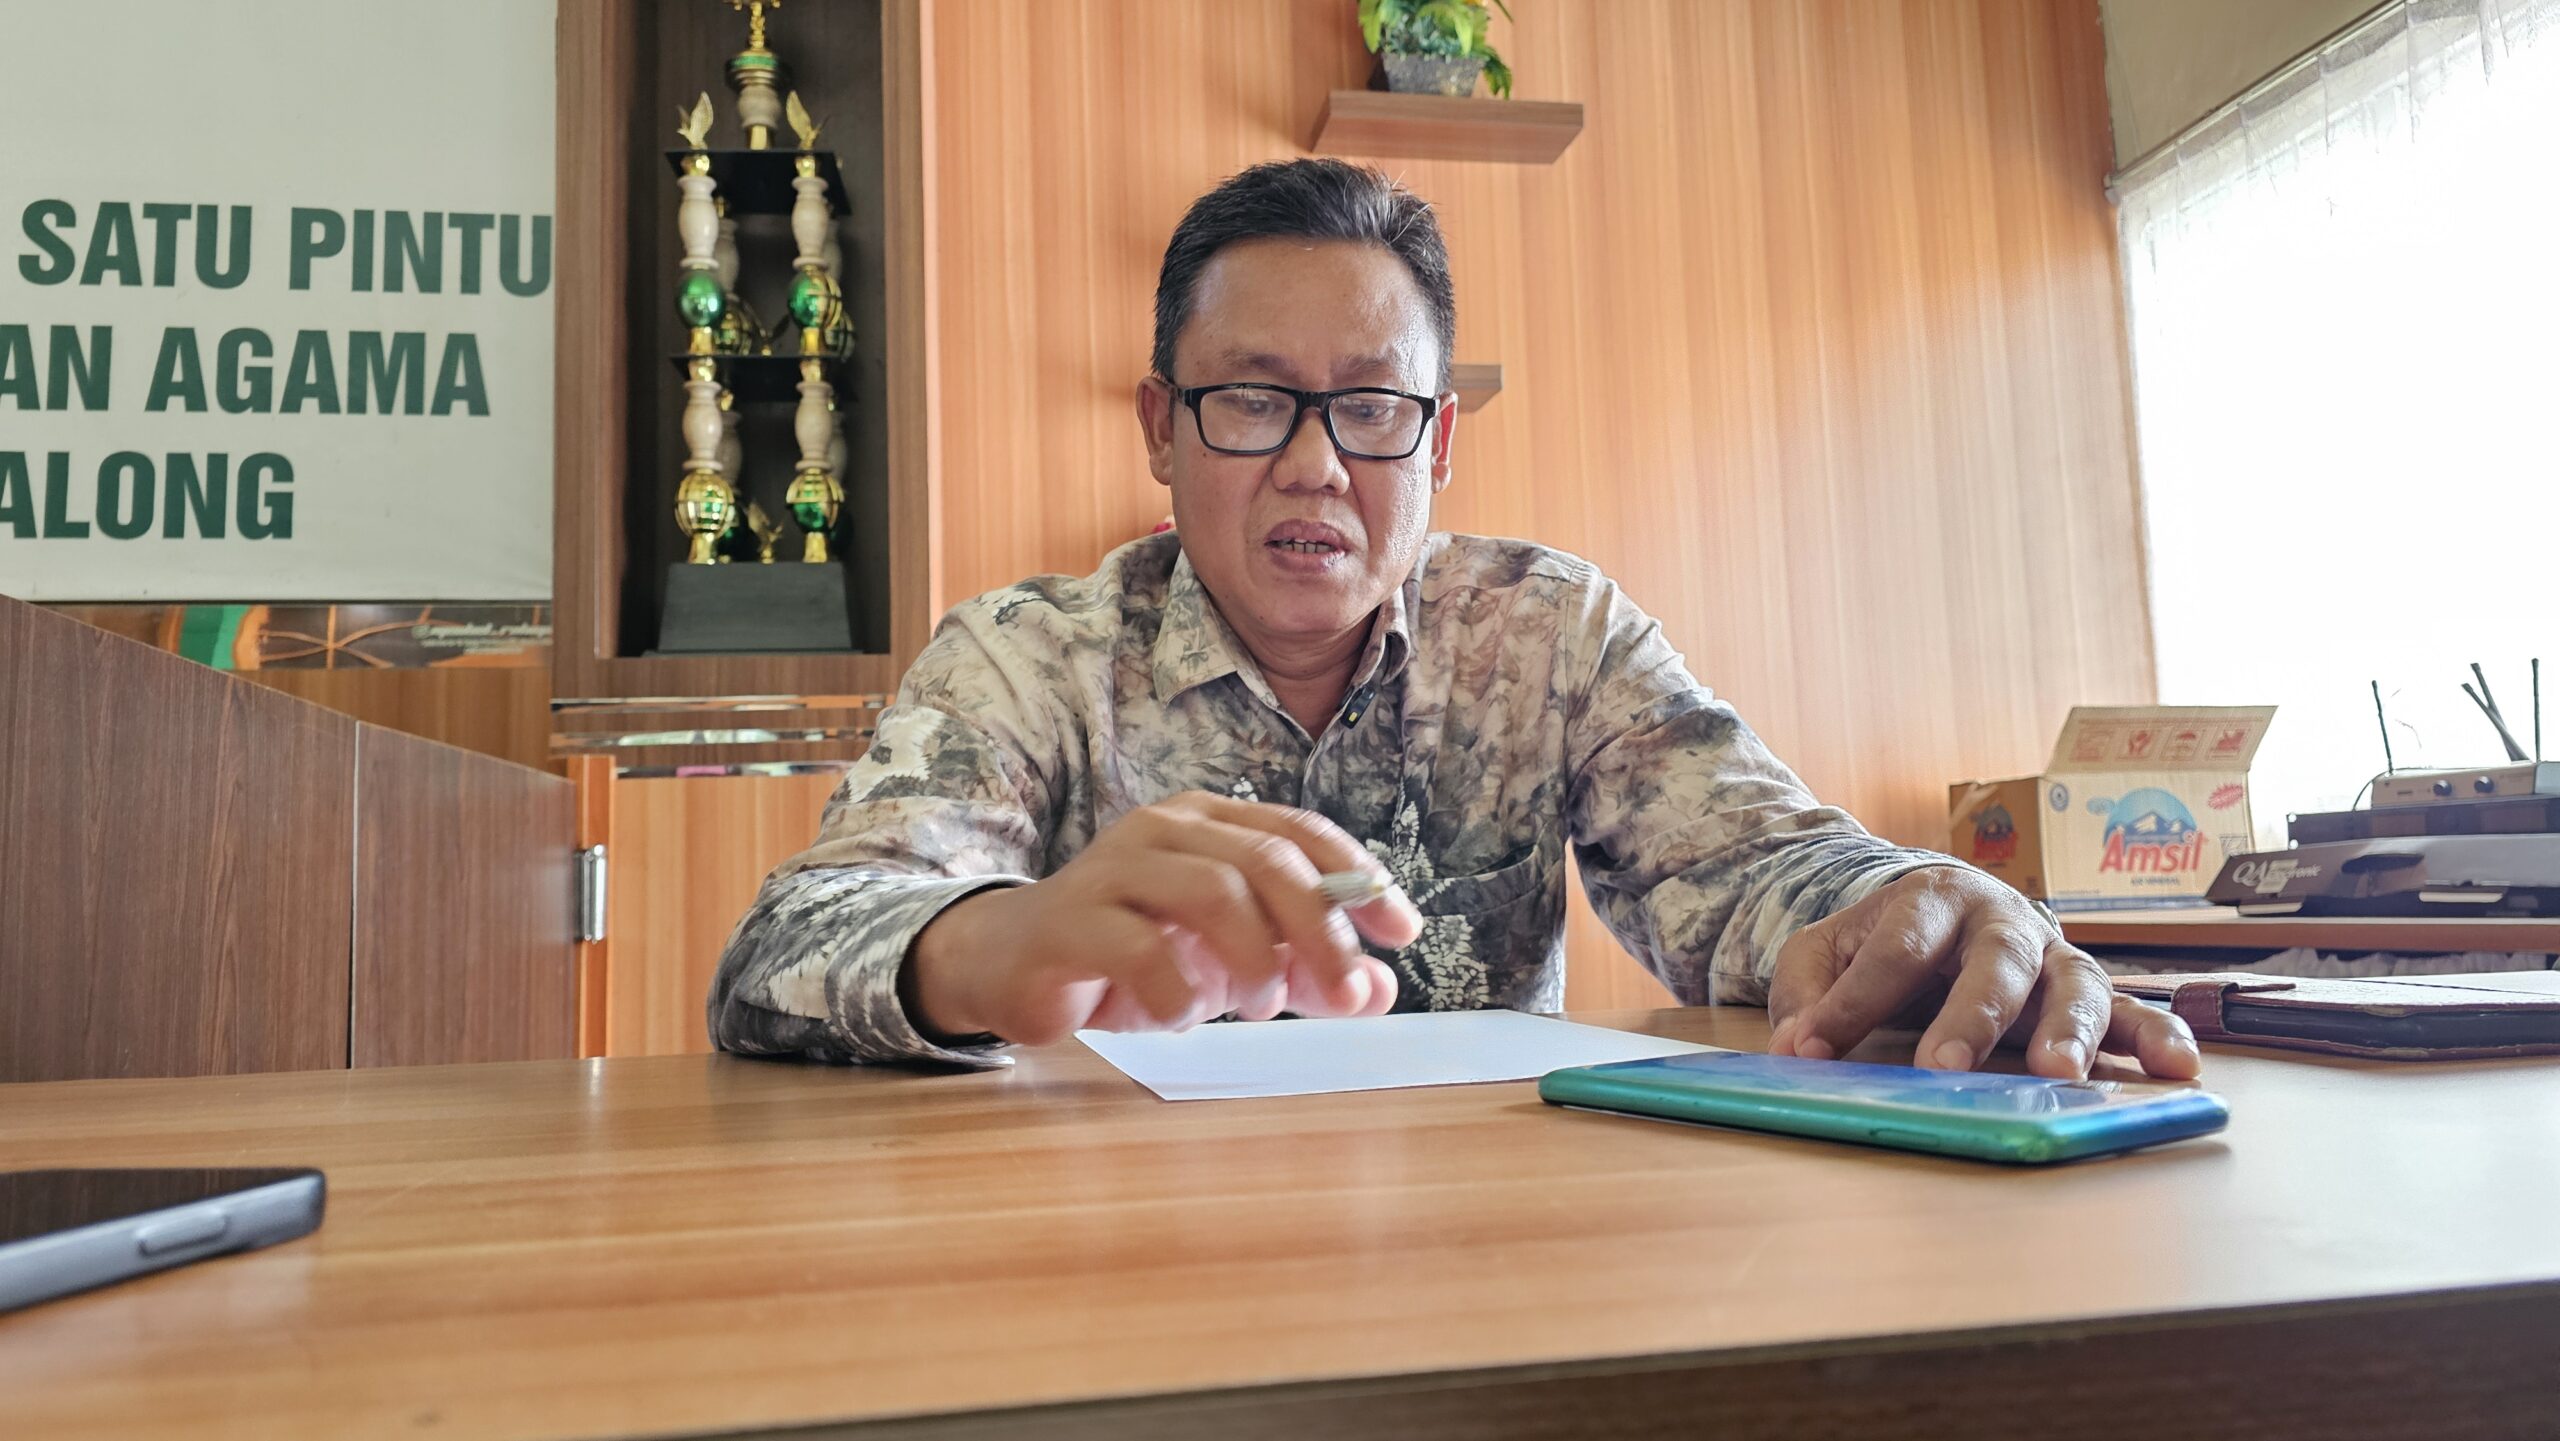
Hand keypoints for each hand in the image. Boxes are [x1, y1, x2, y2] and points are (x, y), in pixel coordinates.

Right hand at [906, 793, 1421, 1045]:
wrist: (1011, 964)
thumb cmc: (1132, 956)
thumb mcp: (1230, 965)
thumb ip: (1301, 973)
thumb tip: (1378, 992)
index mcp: (1208, 822)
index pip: (1299, 833)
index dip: (1358, 880)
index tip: (1401, 934)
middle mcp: (1164, 830)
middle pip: (1264, 861)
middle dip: (1319, 931)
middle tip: (1344, 993)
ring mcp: (1113, 869)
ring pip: (1212, 894)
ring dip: (1253, 962)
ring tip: (1254, 1006)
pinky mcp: (1070, 920)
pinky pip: (1144, 951)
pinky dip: (1180, 995)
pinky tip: (1177, 1015)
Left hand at [1763, 868, 2201, 1079]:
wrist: (1944, 910)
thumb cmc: (1884, 940)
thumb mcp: (1825, 953)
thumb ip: (1808, 993)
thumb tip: (1796, 1047)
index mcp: (1930, 898)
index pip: (1894, 949)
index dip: (1852, 1002)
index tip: (1812, 1046)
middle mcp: (2001, 919)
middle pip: (1993, 963)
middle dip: (1971, 1016)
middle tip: (1948, 1068)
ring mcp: (2053, 954)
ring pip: (2072, 984)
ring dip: (2069, 1029)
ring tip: (2058, 1074)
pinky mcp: (2088, 990)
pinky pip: (2133, 1012)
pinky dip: (2158, 1037)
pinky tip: (2177, 1069)